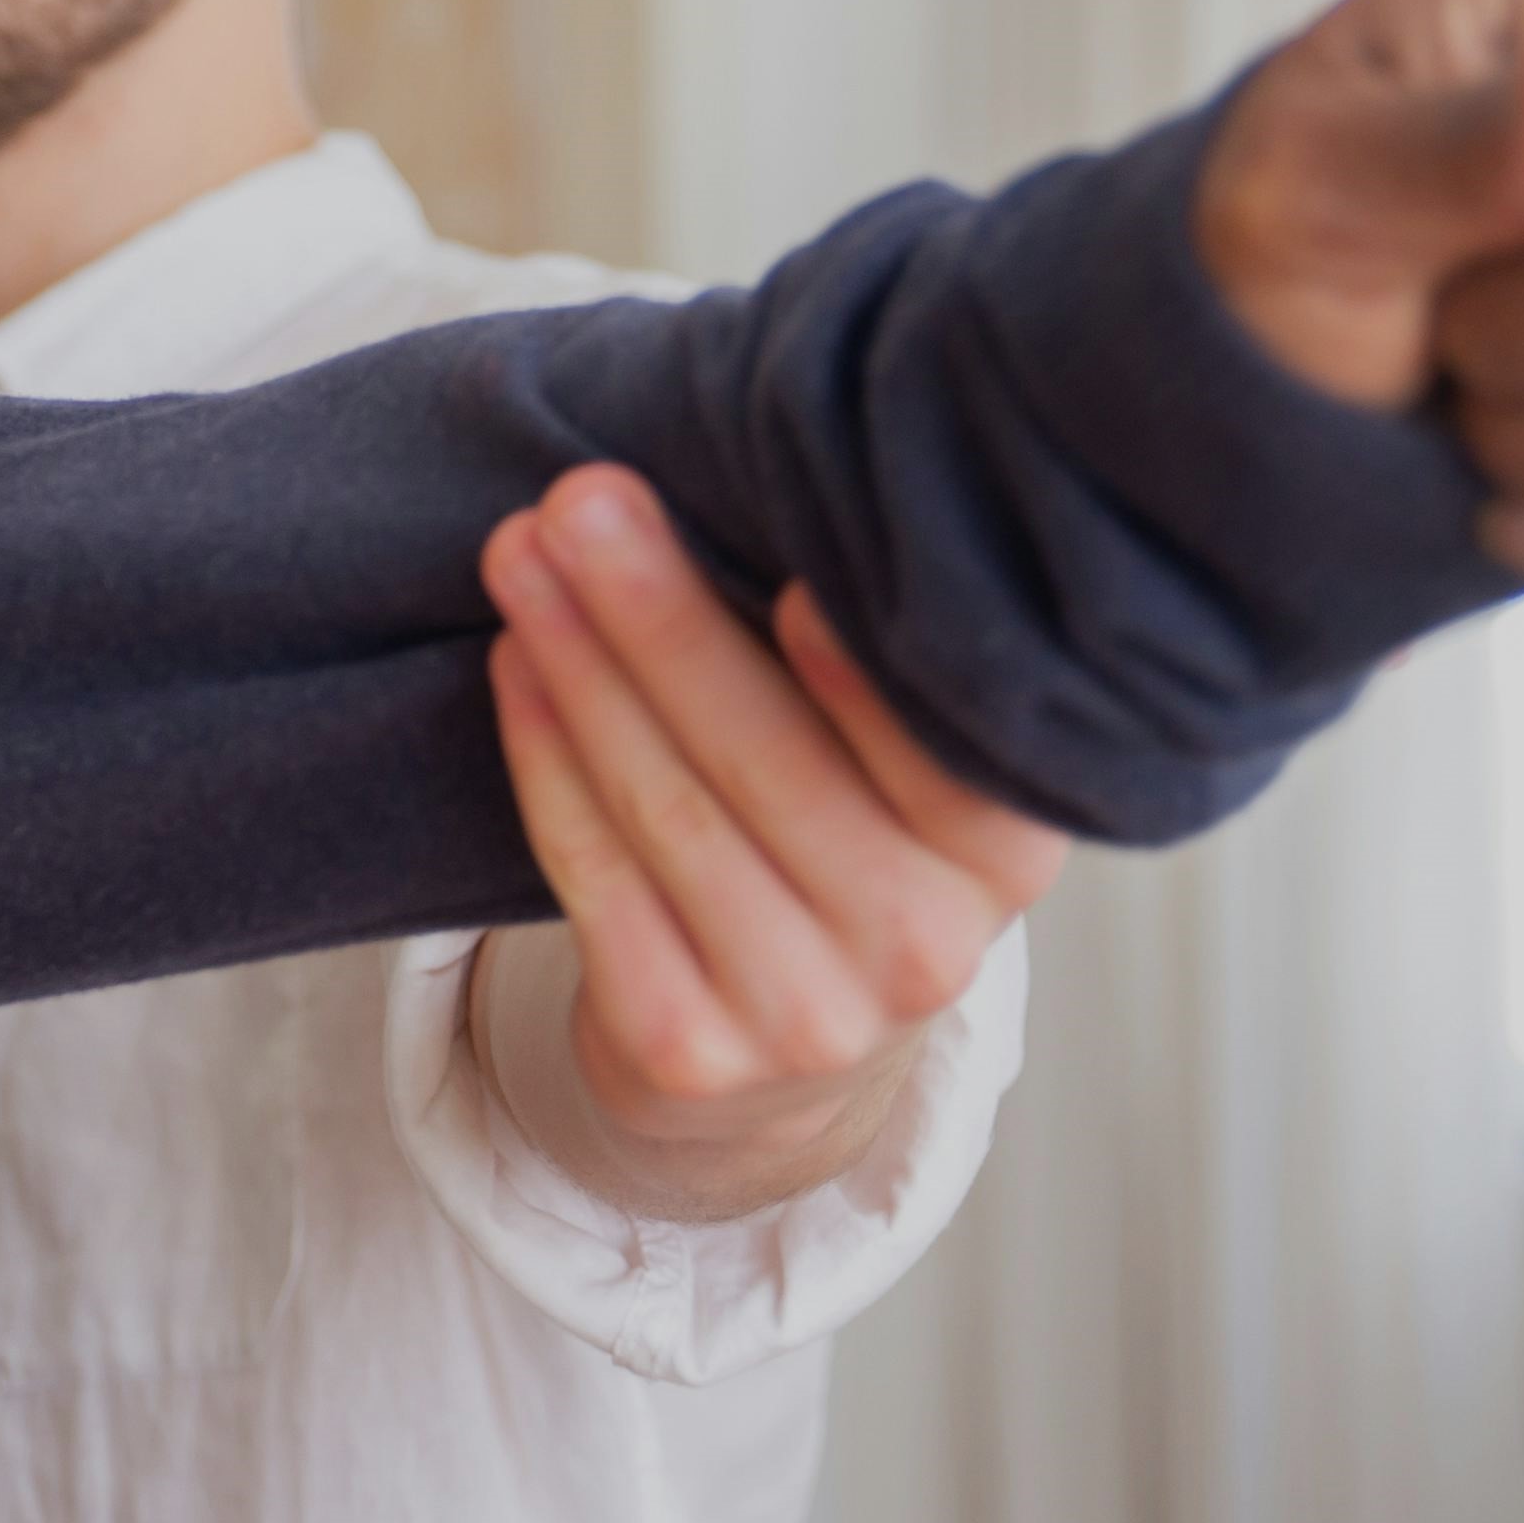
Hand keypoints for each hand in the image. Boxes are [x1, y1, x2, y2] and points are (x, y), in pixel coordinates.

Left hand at [472, 466, 1066, 1223]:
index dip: (855, 663)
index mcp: (1008, 852)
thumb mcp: (897, 760)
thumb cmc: (833, 834)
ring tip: (518, 553)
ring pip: (666, 808)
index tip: (780, 558)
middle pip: (768, 757)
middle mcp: (929, 947)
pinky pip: (594, 876)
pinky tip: (515, 664)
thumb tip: (792, 473)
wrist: (775, 1048)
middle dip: (656, 613)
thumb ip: (869, 650)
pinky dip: (544, 756)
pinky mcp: (690, 1049)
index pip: (937, 742)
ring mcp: (809, 1014)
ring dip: (578, 664)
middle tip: (579, 497)